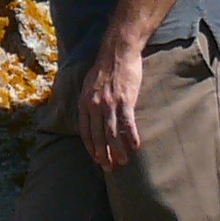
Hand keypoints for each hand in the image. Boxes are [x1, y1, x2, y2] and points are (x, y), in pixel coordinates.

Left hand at [76, 38, 147, 168]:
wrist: (117, 52)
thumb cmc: (104, 69)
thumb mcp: (88, 86)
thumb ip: (88, 103)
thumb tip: (90, 118)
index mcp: (84, 103)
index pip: (85, 131)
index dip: (91, 147)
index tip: (96, 158)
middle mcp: (95, 106)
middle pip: (98, 136)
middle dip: (103, 154)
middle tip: (108, 168)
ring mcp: (110, 104)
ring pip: (112, 133)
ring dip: (117, 150)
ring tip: (123, 162)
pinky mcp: (125, 100)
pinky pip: (128, 123)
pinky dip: (131, 136)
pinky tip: (135, 146)